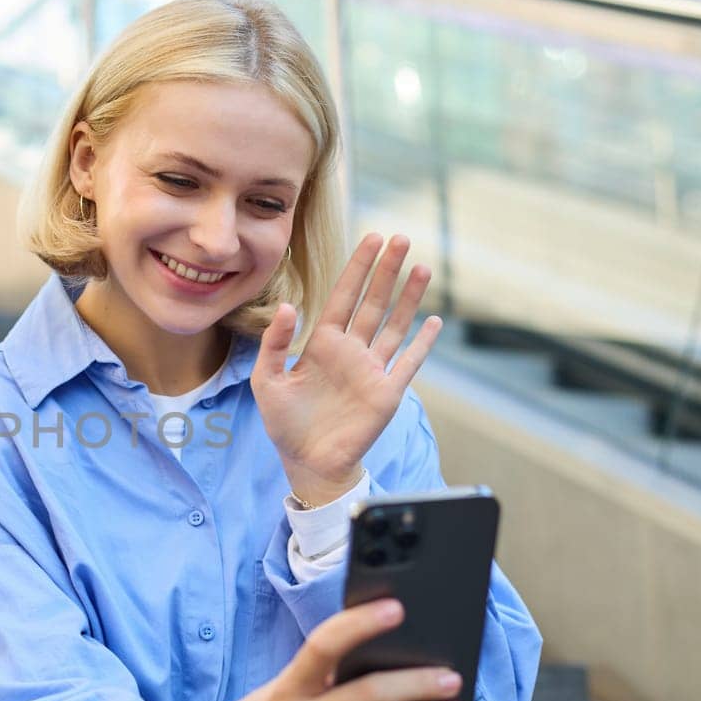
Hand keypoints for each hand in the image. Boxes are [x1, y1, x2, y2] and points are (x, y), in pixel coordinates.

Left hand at [252, 233, 441, 506]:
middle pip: (373, 302)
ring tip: (422, 267)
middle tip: (401, 239)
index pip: (344, 296)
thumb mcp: (267, 381)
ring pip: (395, 325)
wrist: (307, 462)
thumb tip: (288, 306)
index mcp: (323, 344)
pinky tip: (433, 321)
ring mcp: (372, 370)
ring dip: (409, 297)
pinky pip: (408, 362)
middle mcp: (351, 351)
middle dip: (387, 271)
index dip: (358, 268)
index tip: (372, 238)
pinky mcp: (387, 393)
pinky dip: (422, 343)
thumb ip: (274, 344)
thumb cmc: (285, 423)